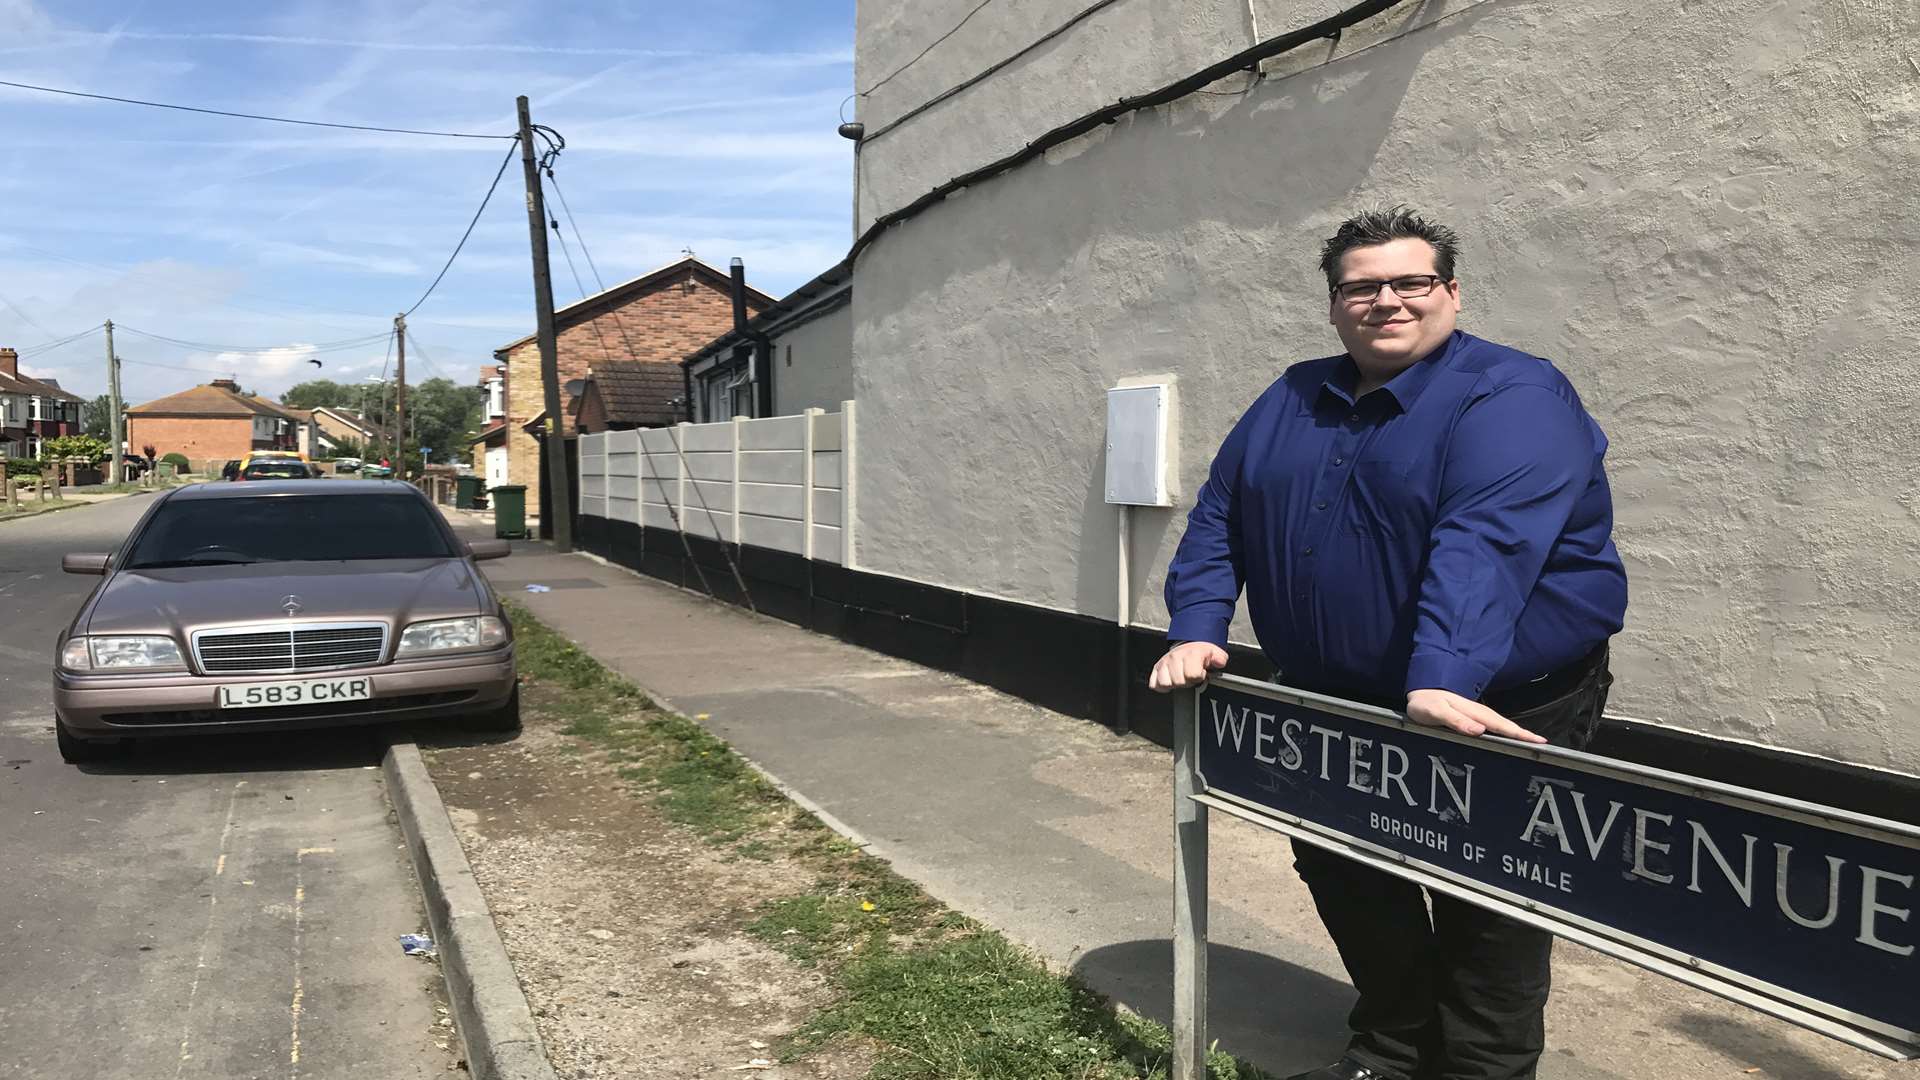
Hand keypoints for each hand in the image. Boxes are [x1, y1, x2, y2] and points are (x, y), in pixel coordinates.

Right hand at [1148, 641, 1228, 692]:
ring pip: (1165, 683)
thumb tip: (1219, 662)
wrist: (1189, 646)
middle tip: (1190, 675)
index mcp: (1190, 654)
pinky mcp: (1156, 668)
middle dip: (1187, 682)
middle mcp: (1175, 657)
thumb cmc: (1201, 653)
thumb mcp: (1215, 654)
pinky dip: (1162, 685)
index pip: (1192, 675)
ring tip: (1181, 677)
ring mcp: (1164, 663)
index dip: (1199, 677)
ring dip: (1174, 683)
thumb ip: (1219, 659)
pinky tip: (1171, 680)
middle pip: (1178, 682)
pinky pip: (1154, 684)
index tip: (1201, 674)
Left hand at [1405, 688, 1544, 742]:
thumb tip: (1479, 730)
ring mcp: (1476, 714)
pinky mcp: (1472, 717)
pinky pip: (1493, 725)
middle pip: (1506, 725)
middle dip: (1525, 734)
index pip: (1501, 725)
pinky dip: (1505, 731)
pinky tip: (1509, 738)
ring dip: (1517, 733)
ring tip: (1533, 743)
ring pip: (1501, 725)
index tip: (1538, 741)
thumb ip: (1456, 721)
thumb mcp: (1436, 712)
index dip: (1519, 733)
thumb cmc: (1425, 703)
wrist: (1419, 692)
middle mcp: (1478, 712)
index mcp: (1472, 712)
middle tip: (1543, 745)